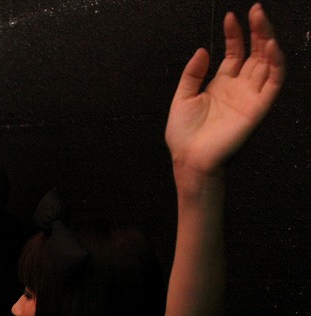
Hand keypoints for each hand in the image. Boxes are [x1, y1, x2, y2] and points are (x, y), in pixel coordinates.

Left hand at [165, 3, 283, 179]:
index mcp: (221, 84)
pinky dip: (275, 63)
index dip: (235, 34)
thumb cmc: (184, 135)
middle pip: (255, 52)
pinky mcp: (258, 108)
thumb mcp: (182, 97)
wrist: (189, 158)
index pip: (235, 52)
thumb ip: (192, 73)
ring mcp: (250, 96)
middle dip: (257, 30)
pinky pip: (273, 82)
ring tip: (261, 20)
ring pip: (267, 62)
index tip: (230, 17)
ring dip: (267, 40)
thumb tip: (203, 49)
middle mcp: (239, 87)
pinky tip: (270, 46)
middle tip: (255, 10)